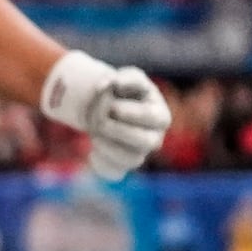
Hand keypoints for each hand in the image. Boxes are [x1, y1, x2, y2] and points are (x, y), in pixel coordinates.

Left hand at [41, 50, 170, 181]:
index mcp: (159, 115)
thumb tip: (114, 84)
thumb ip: (126, 78)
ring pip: (133, 160)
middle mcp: (154, 137)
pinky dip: (102, 165)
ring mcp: (139, 153)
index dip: (132, 113)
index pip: (154, 118)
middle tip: (101, 121)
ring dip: (110, 148)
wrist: (109, 106)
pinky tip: (92, 153)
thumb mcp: (128, 77)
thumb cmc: (124, 91)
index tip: (112, 107)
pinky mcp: (122, 163)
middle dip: (120, 131)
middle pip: (147, 143)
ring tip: (95, 134)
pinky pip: (116, 173)